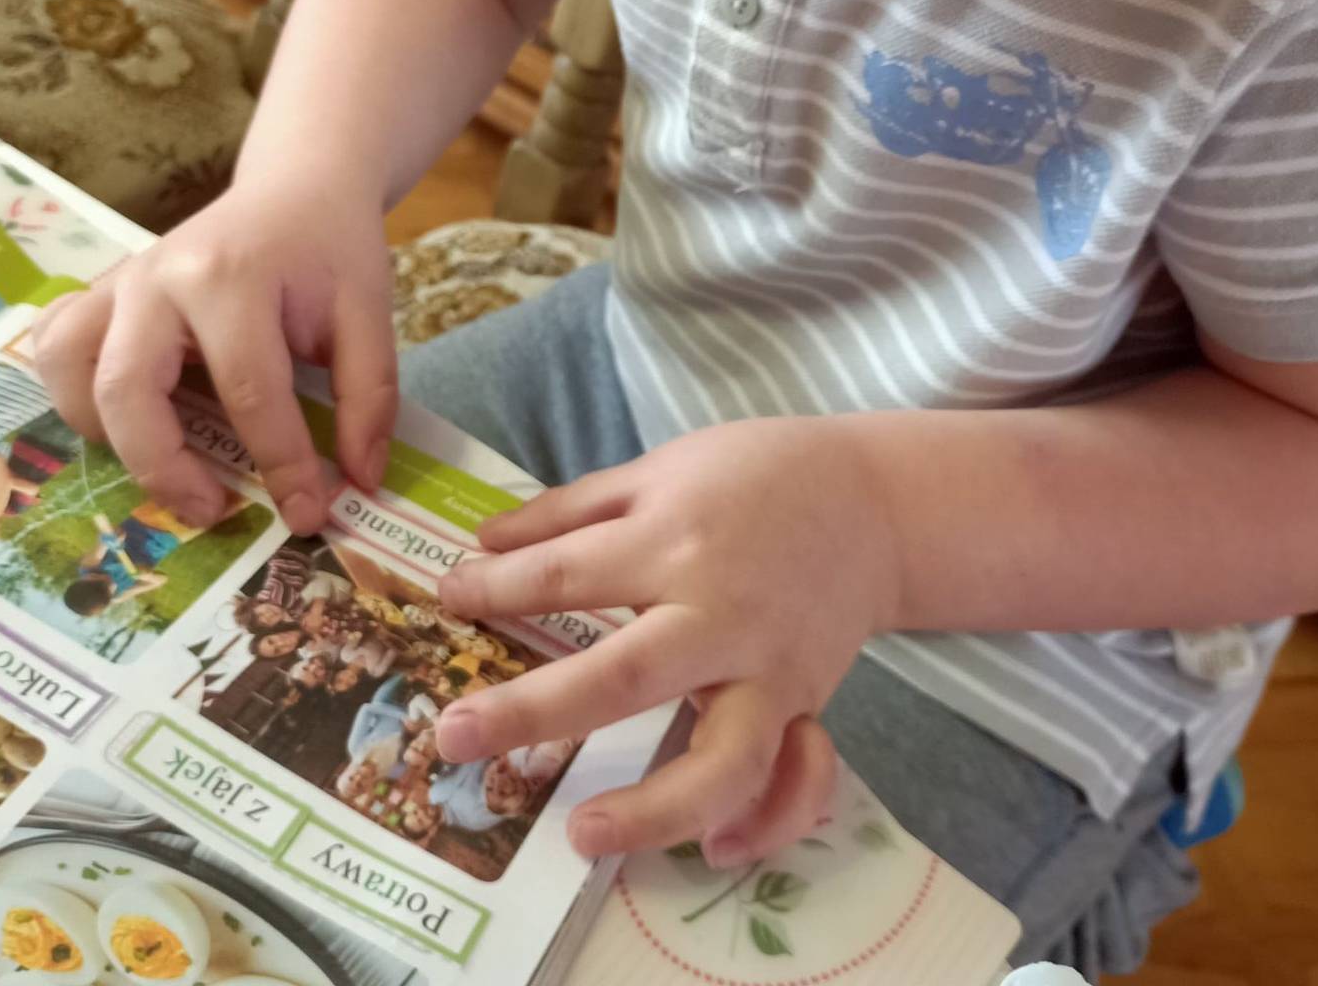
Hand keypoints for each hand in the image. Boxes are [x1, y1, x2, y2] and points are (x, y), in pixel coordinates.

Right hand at [30, 175, 396, 532]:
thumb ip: (367, 395)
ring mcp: (120, 282)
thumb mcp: (369, 312)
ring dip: (107, 433)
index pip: (249, 389)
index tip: (308, 514)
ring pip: (71, 368)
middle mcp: (159, 277)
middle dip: (165, 467)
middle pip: (128, 388)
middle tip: (214, 509)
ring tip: (165, 461)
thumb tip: (358, 481)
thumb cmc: (332, 250)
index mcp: (231, 274)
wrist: (298, 186)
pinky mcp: (102, 293)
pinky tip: (124, 418)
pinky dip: (73, 393)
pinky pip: (54, 346)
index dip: (280, 464)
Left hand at [433, 418, 896, 863]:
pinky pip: (791, 779)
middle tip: (453, 737)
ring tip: (580, 835)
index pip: (565, 575)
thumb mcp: (661, 468)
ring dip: (651, 809)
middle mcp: (720, 613)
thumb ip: (572, 508)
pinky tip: (712, 850)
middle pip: (623, 676)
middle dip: (534, 712)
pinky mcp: (804, 704)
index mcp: (675, 539)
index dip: (495, 590)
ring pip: (721, 759)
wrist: (872, 498)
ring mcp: (768, 669)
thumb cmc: (755, 474)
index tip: (445, 600)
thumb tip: (485, 539)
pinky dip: (763, 822)